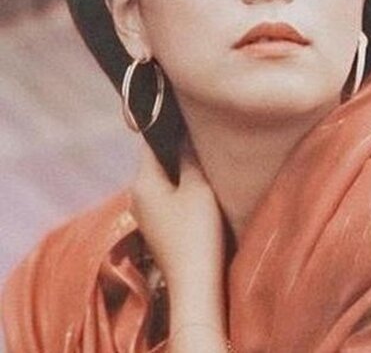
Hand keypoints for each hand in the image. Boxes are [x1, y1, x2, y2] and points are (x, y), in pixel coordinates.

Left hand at [129, 140, 226, 331]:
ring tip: (203, 160)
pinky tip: (198, 189)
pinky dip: (179, 188)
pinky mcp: (157, 227)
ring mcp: (145, 214)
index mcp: (142, 181)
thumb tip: (184, 133)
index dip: (168, 128)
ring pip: (162, 179)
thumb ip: (189, 156)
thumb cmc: (197, 231)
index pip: (150, 143)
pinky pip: (165, 196)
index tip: (188, 116)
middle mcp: (136, 195)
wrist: (195, 283)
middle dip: (176, 149)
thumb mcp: (198, 187)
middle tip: (202, 138)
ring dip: (179, 169)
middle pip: (156, 161)